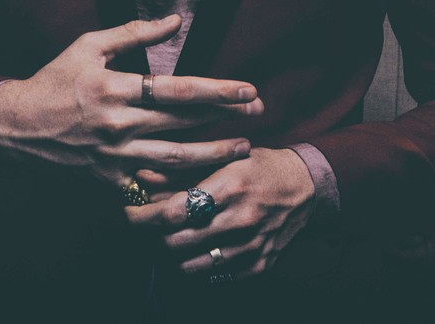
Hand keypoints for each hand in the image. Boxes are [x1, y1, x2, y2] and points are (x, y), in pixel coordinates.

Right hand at [0, 16, 262, 187]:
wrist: (14, 129)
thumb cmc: (53, 82)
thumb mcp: (88, 47)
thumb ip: (133, 34)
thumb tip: (174, 20)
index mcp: (115, 89)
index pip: (179, 89)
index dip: (218, 90)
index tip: (248, 89)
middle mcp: (118, 125)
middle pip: (185, 123)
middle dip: (227, 117)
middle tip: (259, 112)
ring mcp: (114, 158)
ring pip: (175, 160)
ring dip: (213, 155)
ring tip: (243, 149)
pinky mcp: (108, 182)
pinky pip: (151, 188)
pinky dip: (180, 186)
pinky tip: (205, 182)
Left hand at [125, 146, 314, 278]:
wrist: (305, 186)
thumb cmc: (257, 166)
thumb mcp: (222, 158)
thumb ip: (181, 170)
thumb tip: (141, 177)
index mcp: (230, 186)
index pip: (176, 210)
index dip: (145, 215)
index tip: (129, 212)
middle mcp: (241, 219)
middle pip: (179, 241)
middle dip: (153, 237)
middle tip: (143, 229)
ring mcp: (251, 246)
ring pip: (192, 265)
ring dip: (172, 255)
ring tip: (166, 240)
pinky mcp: (259, 265)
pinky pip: (216, 276)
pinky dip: (198, 267)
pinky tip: (192, 252)